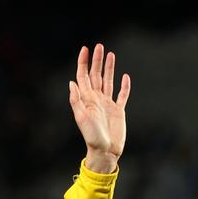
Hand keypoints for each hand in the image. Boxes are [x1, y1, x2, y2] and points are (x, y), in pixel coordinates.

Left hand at [69, 43, 130, 173]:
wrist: (105, 151)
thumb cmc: (92, 137)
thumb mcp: (81, 119)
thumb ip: (76, 101)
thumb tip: (71, 82)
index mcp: (87, 99)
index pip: (83, 76)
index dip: (83, 62)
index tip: (85, 49)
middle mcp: (96, 99)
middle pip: (96, 75)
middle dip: (97, 61)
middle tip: (99, 46)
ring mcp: (108, 104)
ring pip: (108, 81)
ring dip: (109, 68)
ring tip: (111, 54)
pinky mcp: (118, 111)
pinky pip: (122, 95)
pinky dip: (124, 86)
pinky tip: (126, 76)